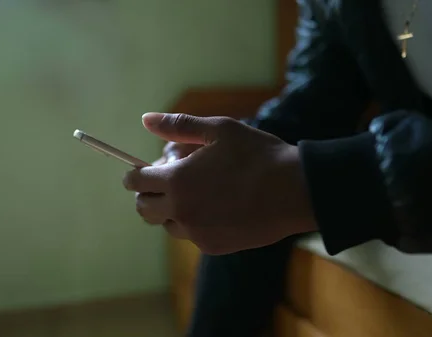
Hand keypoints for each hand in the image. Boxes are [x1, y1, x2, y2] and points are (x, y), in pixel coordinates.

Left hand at [124, 113, 315, 254]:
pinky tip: (216, 207)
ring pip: (166, 224)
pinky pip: (190, 235)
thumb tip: (145, 120)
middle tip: (169, 180)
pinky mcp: (212, 246)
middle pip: (144, 208)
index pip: (136, 182)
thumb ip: (178, 126)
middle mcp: (181, 210)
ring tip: (197, 192)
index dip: (135, 174)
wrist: (296, 191)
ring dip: (171, 209)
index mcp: (177, 180)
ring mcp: (196, 232)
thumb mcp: (218, 130)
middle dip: (148, 194)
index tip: (143, 170)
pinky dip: (193, 222)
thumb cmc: (258, 155)